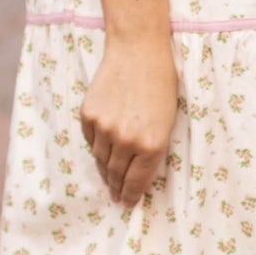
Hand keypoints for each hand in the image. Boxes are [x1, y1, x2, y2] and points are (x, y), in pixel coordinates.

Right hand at [80, 37, 179, 205]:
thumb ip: (152, 150)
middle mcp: (126, 141)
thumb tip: (137, 174)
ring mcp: (104, 128)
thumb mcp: (167, 122)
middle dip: (117, 188)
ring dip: (106, 171)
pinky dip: (97, 147)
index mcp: (152, 145)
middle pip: (117, 175)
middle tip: (117, 197)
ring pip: (101, 161)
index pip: (136, 183)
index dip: (131, 197)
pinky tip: (103, 149)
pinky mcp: (88, 116)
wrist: (138, 50)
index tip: (128, 204)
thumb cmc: (161, 84)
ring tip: (109, 178)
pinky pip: (91, 141)